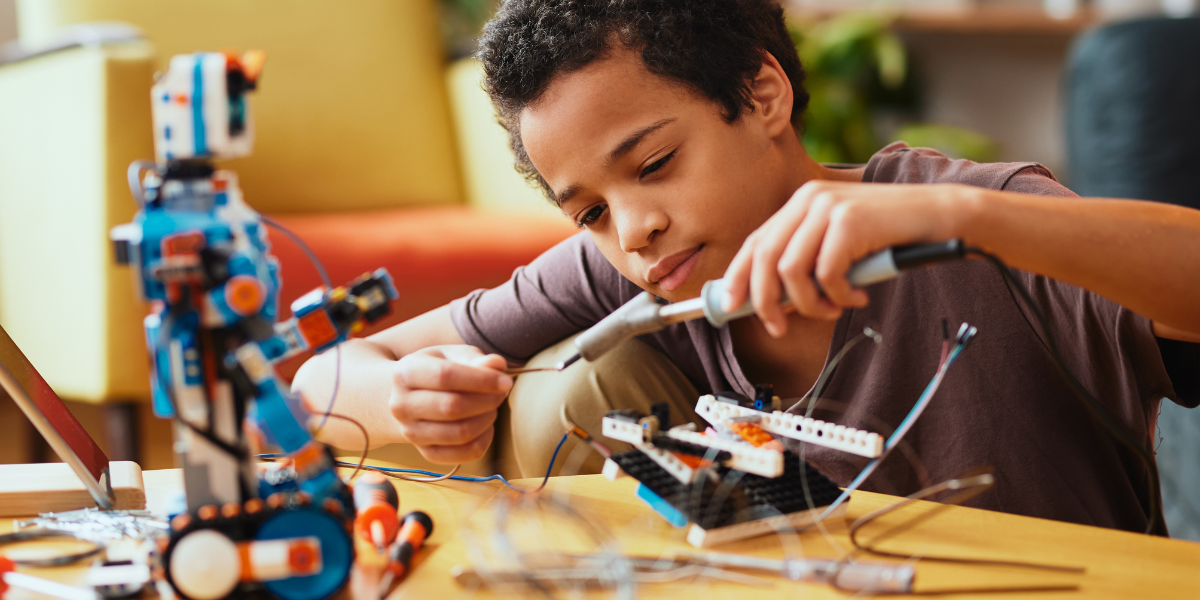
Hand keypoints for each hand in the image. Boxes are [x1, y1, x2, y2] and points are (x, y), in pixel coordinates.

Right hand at [388, 345, 512, 463]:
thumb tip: (498, 365)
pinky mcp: (426, 452)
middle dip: (487, 400)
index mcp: (406, 372)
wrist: (410, 397)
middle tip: (501, 394)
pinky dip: (483, 441)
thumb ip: (476, 359)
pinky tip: (487, 426)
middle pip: (452, 407)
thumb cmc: (437, 370)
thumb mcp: (452, 356)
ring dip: (487, 420)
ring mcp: (411, 432)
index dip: (481, 380)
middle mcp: (401, 405)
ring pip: (460, 433)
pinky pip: (463, 453)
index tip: (506, 382)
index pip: (445, 376)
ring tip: (492, 407)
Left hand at [723, 180, 977, 335]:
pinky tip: (857, 296)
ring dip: (809, 304)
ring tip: (833, 309)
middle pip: (765, 258)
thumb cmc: (889, 237)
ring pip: (791, 271)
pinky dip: (838, 296)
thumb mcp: (840, 246)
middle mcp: (809, 200)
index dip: (739, 276)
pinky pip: (826, 274)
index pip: (756, 242)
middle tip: (777, 327)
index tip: (730, 305)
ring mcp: (829, 208)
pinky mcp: (849, 221)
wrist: (939, 217)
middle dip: (765, 301)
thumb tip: (772, 302)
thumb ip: (808, 262)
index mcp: (802, 203)